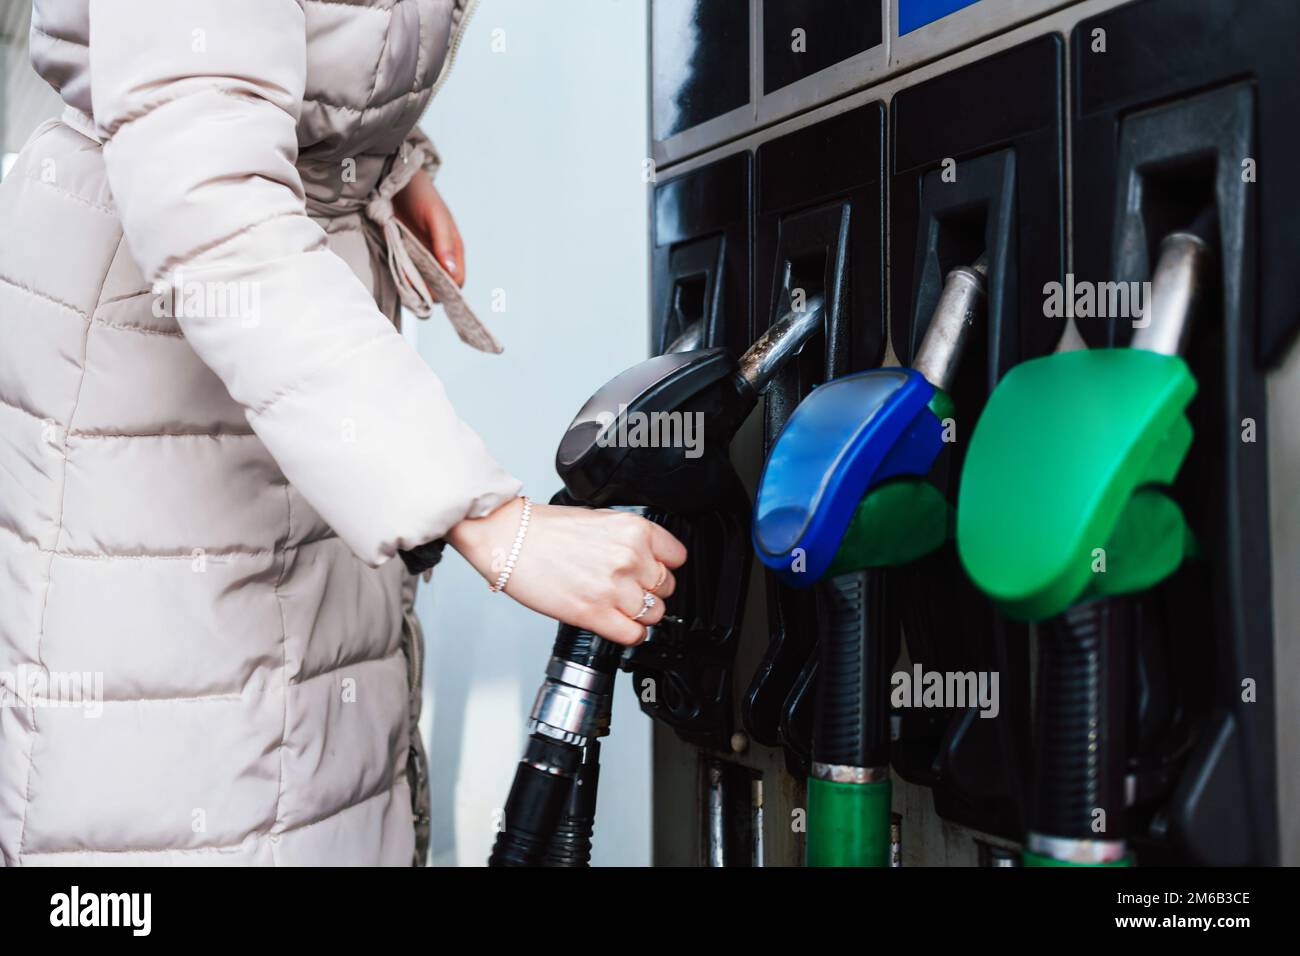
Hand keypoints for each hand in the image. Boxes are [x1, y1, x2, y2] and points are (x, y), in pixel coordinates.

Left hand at [393, 168, 464, 286]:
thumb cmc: (420, 194)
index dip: (446, 289)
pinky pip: (406, 276)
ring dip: (414, 288)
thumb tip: (452, 273)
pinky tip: (396, 277)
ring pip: (422, 285)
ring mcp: (420, 257)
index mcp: (453, 250)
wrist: (394, 180)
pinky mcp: (403, 255)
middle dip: (428, 292)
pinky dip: (402, 280)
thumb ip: (444, 243)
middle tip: (412, 289)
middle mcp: (439, 257)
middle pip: (439, 287)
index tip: (430, 291)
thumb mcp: (436, 216)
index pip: (456, 281)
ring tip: (402, 282)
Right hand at [448, 499, 687, 645]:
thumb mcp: (601, 518)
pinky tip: (614, 623)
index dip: (664, 567)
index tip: (653, 572)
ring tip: (616, 605)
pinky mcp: (595, 613)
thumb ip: (630, 539)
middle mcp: (630, 558)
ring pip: (654, 615)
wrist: (511, 539)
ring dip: (638, 614)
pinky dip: (629, 634)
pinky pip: (634, 635)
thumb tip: (648, 559)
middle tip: (627, 588)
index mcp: (635, 530)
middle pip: (667, 589)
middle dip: (649, 591)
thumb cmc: (546, 530)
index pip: (678, 558)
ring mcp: (615, 588)